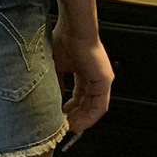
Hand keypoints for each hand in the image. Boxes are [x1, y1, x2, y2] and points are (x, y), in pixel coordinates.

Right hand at [51, 21, 113, 136]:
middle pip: (86, 103)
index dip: (70, 107)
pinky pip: (99, 106)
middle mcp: (94, 76)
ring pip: (94, 107)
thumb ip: (56, 82)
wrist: (73, 28)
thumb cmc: (64, 39)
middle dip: (75, 116)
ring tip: (69, 128)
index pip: (79, 94)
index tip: (60, 117)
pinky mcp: (105, 81)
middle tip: (64, 126)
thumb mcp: (55, 65)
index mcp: (83, 71)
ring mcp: (101, 79)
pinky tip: (78, 123)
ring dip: (82, 120)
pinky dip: (89, 117)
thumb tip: (51, 98)